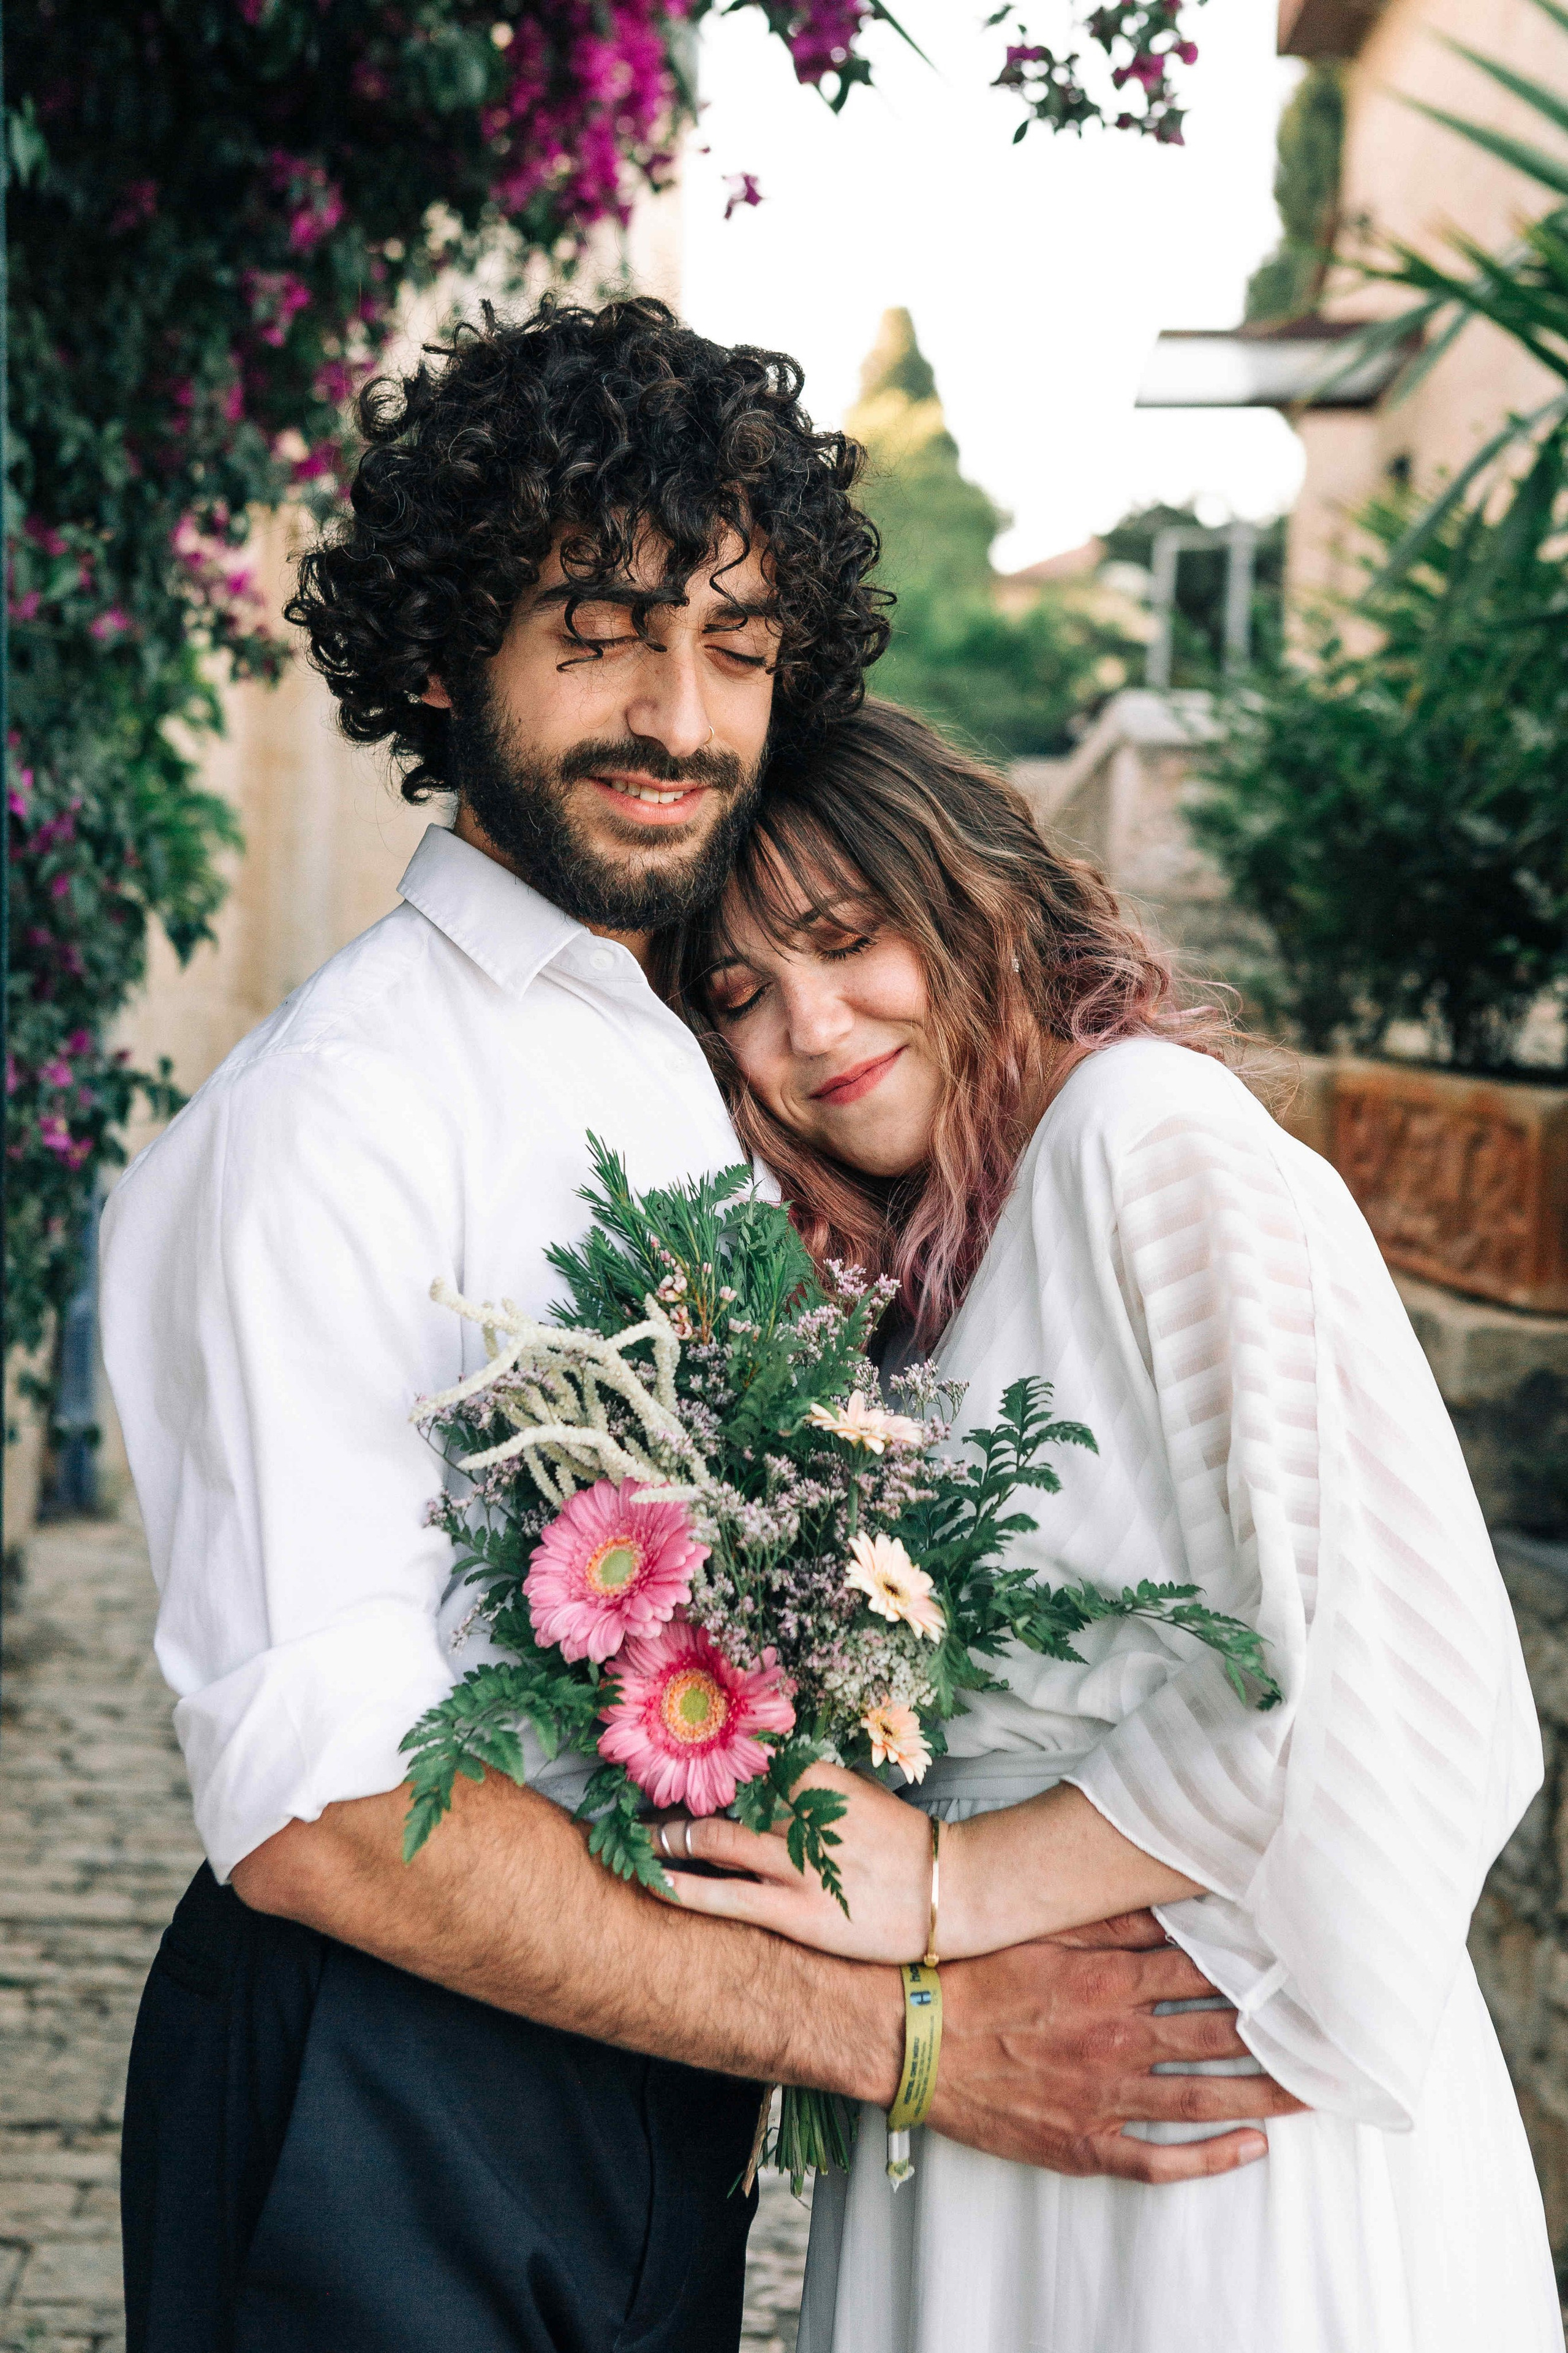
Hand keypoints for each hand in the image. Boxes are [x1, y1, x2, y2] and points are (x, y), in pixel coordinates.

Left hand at [658, 1764, 932, 1961]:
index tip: (674, 1758)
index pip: (745, 1759)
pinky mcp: (796, 1914)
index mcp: (817, 1779)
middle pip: (721, 1796)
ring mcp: (797, 1866)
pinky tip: (654, 1883)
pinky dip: (685, 1889)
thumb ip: (810, 1782)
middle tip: (644, 1801)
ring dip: (671, 1838)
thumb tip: (762, 1771)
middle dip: (677, 1798)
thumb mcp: (857, 1793)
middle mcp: (802, 1816)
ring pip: (715, 1841)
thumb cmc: (901, 1841)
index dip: (705, 1759)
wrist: (947, 1891)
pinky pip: (726, 1900)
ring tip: (642, 1839)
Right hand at [930, 1913, 1308, 2181]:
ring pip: (1205, 2099)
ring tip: (1318, 2092)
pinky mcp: (1086, 2144)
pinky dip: (1210, 2159)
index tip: (1304, 1969)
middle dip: (1282, 2037)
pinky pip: (1160, 2160)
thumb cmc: (974, 1975)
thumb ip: (1112, 1919)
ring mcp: (1106, 2097)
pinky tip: (1250, 2150)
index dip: (1258, 1971)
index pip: (1205, 1975)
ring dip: (1267, 2097)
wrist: (911, 2039)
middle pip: (1221, 2038)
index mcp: (1110, 1982)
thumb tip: (1176, 1903)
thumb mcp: (1043, 1930)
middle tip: (1337, 2036)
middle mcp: (1119, 2040)